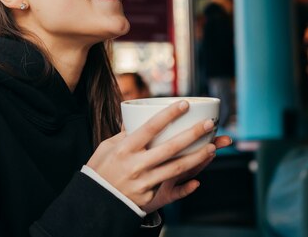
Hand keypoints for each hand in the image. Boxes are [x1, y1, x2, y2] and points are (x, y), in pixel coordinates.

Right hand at [86, 101, 222, 208]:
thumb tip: (136, 118)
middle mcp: (136, 164)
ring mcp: (144, 181)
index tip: (185, 104)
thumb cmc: (100, 169)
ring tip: (212, 147)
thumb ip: (124, 133)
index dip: (169, 115)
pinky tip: (198, 175)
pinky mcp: (149, 196)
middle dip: (193, 134)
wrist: (96, 201)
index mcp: (125, 148)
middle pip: (170, 147)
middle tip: (209, 125)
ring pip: (177, 168)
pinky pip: (171, 187)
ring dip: (197, 157)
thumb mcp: (107, 147)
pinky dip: (186, 182)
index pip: (151, 127)